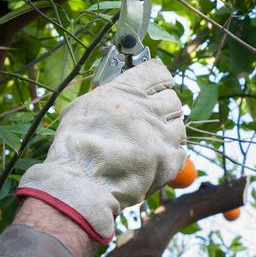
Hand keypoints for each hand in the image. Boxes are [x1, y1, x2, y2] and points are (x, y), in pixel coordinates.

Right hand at [16, 59, 185, 243]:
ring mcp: (163, 135)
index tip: (156, 83)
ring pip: (179, 124)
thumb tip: (122, 89)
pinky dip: (169, 154)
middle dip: (162, 106)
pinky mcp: (170, 160)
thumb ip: (110, 94)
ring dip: (167, 131)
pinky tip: (152, 159)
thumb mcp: (84, 107)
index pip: (157, 71)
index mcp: (128, 91)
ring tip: (148, 142)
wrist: (82, 184)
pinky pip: (180, 150)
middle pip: (172, 98)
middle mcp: (150, 109)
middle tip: (149, 117)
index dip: (157, 77)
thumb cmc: (75, 146)